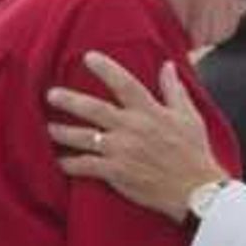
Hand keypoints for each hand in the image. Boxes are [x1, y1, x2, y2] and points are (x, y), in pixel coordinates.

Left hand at [46, 52, 220, 219]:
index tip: (88, 57)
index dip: (106, 68)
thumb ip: (174, 89)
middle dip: (69, 100)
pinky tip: (59, 162)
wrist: (195, 189)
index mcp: (150, 111)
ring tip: (49, 128)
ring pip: (83, 137)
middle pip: (94, 109)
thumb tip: (168, 65)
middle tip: (51, 94)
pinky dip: (69, 164)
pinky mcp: (115, 172)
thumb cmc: (193, 152)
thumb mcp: (189, 116)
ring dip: (62, 132)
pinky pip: (85, 166)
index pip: (124, 83)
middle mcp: (132, 127)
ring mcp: (121, 150)